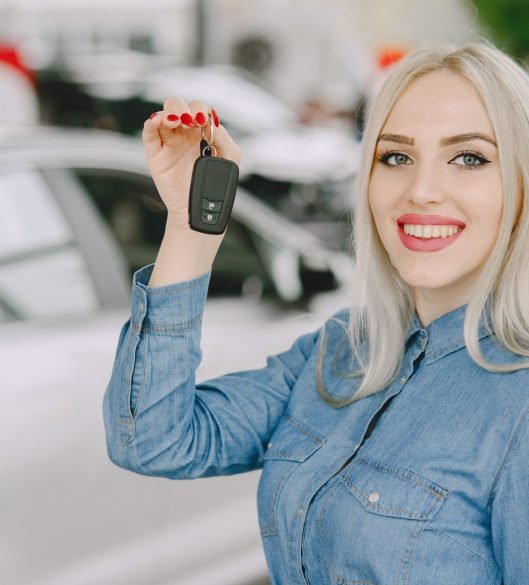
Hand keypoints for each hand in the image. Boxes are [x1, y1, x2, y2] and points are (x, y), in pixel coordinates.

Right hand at [142, 97, 240, 229]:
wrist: (199, 208)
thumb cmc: (213, 184)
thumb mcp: (229, 158)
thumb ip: (224, 138)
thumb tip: (212, 122)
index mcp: (201, 132)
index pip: (197, 109)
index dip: (200, 110)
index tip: (203, 121)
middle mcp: (183, 134)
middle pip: (177, 106)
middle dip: (183, 108)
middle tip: (191, 121)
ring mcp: (168, 142)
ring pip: (163, 115)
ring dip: (170, 112)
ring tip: (179, 122)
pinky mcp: (155, 154)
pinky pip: (149, 133)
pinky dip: (151, 122)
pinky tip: (157, 120)